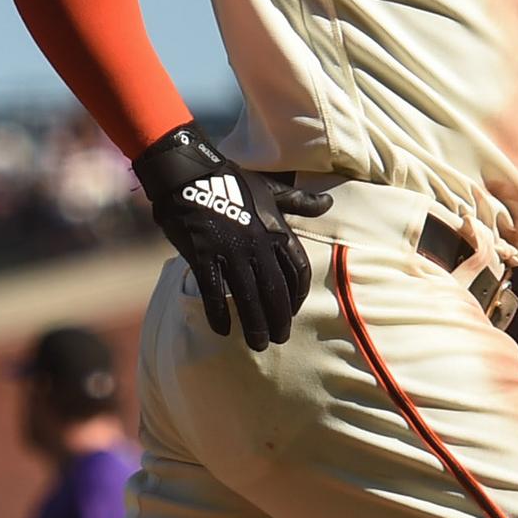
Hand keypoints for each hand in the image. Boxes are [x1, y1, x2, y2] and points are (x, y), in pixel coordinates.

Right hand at [131, 123, 331, 349]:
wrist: (188, 173)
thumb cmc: (231, 181)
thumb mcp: (270, 189)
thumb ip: (299, 202)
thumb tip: (329, 202)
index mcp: (275, 229)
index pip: (297, 269)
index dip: (299, 295)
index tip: (294, 311)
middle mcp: (257, 243)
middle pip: (275, 290)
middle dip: (280, 318)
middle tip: (279, 339)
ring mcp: (229, 250)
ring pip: (248, 296)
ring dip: (255, 324)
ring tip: (258, 344)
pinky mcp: (202, 255)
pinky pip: (213, 291)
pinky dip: (219, 313)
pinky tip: (223, 331)